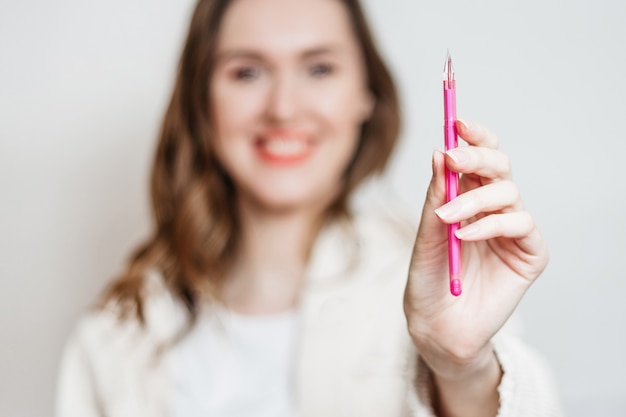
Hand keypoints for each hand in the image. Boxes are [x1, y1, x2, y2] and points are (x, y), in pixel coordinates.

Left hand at [404, 119, 548, 409]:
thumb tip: (438, 152)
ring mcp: (512, 229)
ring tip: (447, 219)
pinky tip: (466, 236)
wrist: (437, 325)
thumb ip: (435, 196)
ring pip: (507, 191)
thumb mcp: (425, 233)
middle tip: (453, 157)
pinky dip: (491, 224)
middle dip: (477, 155)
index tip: (457, 122)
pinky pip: (518, 223)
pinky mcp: (530, 252)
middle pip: (499, 164)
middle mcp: (492, 208)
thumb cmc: (428, 280)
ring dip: (474, 199)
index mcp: (466, 197)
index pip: (477, 157)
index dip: (473, 135)